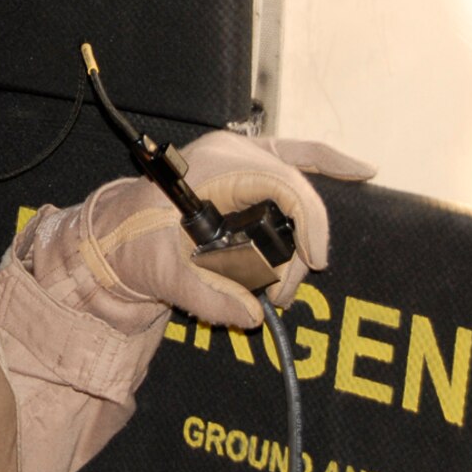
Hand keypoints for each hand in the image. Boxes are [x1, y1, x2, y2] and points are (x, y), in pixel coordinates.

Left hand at [25, 132, 372, 327]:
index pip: (284, 184)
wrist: (110, 238)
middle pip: (294, 192)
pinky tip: (360, 170)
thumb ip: (207, 297)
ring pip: (298, 182)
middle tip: (281, 294)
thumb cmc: (132, 246)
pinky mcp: (245, 169)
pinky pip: (295, 158)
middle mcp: (232, 153)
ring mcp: (240, 157)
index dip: (309, 224)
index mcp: (214, 166)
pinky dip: (325, 165)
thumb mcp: (163, 274)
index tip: (312, 264)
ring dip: (300, 232)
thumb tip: (252, 317)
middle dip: (299, 245)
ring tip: (279, 286)